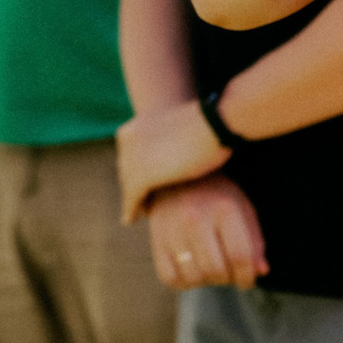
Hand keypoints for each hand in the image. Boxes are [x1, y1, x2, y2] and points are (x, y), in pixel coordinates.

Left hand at [116, 99, 232, 223]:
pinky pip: (131, 198)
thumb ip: (166, 142)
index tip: (140, 186)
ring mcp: (133, 158)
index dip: (133, 172)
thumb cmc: (209, 124)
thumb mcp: (177, 130)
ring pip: (128, 186)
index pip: (128, 156)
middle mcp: (128, 140)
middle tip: (137, 202)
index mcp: (134, 127)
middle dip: (131, 186)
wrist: (217, 122)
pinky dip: (131, 210)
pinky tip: (131, 219)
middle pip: (126, 170)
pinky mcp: (143, 176)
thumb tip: (169, 156)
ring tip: (137, 213)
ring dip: (132, 201)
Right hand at [147, 174, 266, 289]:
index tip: (247, 281)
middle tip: (228, 273)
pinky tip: (192, 270)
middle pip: (216, 270)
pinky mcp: (156, 241)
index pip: (240, 256)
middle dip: (227, 280)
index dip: (247, 276)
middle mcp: (195, 218)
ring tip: (211, 269)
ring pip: (194, 277)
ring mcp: (172, 230)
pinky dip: (184, 282)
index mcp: (224, 209)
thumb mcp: (242, 210)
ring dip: (207, 281)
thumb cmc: (217, 198)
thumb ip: (254, 242)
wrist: (177, 179)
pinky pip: (170, 278)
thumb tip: (260, 272)